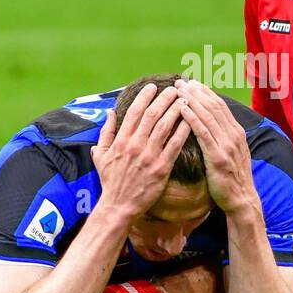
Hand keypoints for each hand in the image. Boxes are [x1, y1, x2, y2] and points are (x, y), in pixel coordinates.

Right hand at [91, 83, 192, 219]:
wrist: (119, 206)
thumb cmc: (110, 181)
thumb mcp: (101, 156)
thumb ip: (106, 133)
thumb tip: (109, 113)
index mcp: (121, 140)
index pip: (134, 112)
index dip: (144, 97)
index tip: (152, 86)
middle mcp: (135, 145)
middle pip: (152, 115)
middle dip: (164, 99)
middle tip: (174, 88)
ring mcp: (149, 156)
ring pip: (165, 126)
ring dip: (175, 110)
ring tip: (184, 99)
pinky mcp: (161, 168)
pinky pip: (175, 145)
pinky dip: (183, 131)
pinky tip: (190, 121)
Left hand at [174, 79, 257, 213]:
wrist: (241, 200)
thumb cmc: (232, 179)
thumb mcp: (232, 153)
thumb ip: (223, 138)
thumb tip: (212, 124)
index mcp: (237, 133)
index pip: (220, 105)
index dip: (205, 92)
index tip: (192, 83)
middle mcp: (233, 135)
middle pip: (213, 106)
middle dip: (196, 92)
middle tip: (181, 82)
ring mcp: (227, 146)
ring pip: (208, 116)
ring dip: (192, 100)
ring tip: (178, 90)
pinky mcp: (218, 157)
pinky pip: (203, 133)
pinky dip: (192, 118)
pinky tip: (182, 109)